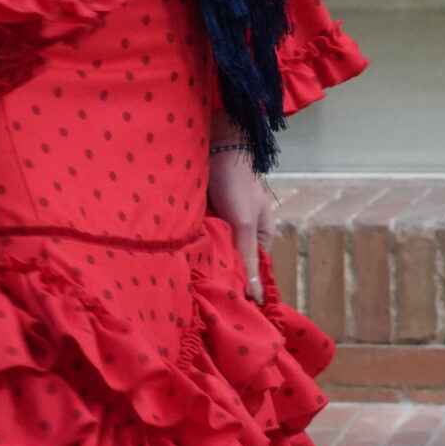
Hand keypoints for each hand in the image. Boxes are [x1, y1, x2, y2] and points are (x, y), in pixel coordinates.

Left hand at [206, 140, 275, 304]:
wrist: (216, 145)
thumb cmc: (236, 184)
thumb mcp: (243, 225)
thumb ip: (247, 258)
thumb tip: (256, 298)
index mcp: (261, 236)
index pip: (252, 269)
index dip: (241, 284)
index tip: (226, 300)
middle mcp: (243, 232)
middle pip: (232, 260)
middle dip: (220, 270)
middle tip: (204, 289)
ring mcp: (224, 223)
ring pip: (215, 248)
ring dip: (205, 257)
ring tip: (191, 277)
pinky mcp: (206, 215)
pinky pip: (202, 235)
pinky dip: (195, 242)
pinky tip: (183, 255)